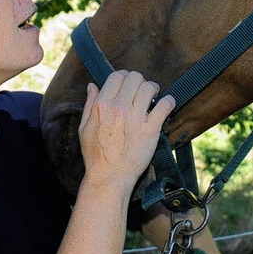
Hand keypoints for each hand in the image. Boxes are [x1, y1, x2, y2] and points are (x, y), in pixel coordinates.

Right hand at [78, 71, 174, 188]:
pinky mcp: (150, 129)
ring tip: (154, 96)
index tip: (129, 83)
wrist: (109, 177)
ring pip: (149, 87)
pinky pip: (164, 106)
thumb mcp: (84, 127)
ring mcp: (135, 118)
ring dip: (153, 89)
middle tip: (142, 90)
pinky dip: (168, 102)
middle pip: (134, 78)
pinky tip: (167, 104)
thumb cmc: (96, 155)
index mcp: (102, 105)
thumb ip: (89, 104)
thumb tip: (92, 86)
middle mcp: (119, 108)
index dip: (124, 76)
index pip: (117, 76)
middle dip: (140, 81)